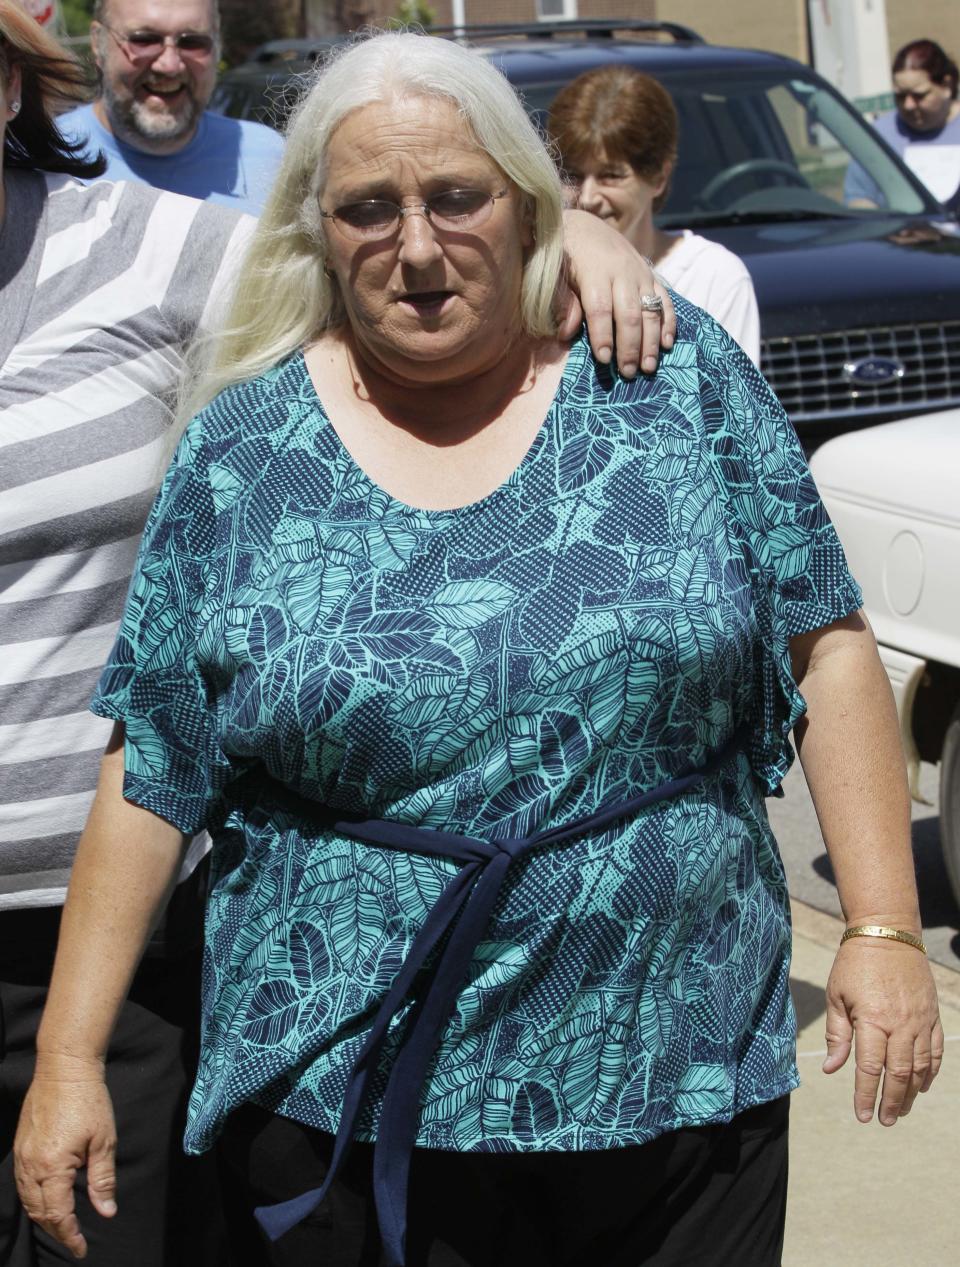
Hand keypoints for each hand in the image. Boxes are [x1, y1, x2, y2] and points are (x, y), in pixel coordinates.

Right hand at [14, 1055, 117, 1258]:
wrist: (65, 1068)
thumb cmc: (89, 1101)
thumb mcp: (104, 1141)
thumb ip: (102, 1180)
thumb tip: (107, 1212)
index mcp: (52, 1167)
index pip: (58, 1214)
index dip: (70, 1235)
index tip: (81, 1249)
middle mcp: (31, 1166)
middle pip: (39, 1212)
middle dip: (57, 1230)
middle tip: (74, 1240)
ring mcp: (22, 1156)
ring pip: (27, 1200)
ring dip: (43, 1217)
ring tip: (63, 1226)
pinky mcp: (21, 1146)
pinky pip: (22, 1183)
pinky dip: (34, 1199)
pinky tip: (47, 1200)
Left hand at [558, 208, 675, 376]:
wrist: (585, 226)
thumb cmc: (565, 256)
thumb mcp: (555, 273)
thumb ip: (561, 301)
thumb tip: (567, 333)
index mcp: (594, 271)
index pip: (600, 308)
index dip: (603, 335)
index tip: (604, 359)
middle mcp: (622, 272)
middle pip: (629, 313)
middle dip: (630, 346)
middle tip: (628, 373)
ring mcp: (640, 274)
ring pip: (651, 310)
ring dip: (652, 341)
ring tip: (648, 367)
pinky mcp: (651, 275)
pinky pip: (665, 301)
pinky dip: (669, 323)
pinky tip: (667, 345)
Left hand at [822, 936, 943, 1124]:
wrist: (887, 933)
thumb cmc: (855, 963)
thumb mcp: (836, 995)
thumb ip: (837, 1034)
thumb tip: (832, 1068)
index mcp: (872, 1019)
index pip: (870, 1068)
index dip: (866, 1095)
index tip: (862, 1116)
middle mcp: (900, 1024)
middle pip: (899, 1074)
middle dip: (891, 1102)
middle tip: (884, 1120)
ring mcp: (920, 1020)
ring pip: (920, 1067)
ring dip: (911, 1093)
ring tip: (901, 1110)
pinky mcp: (932, 1015)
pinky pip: (936, 1051)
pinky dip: (931, 1072)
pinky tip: (922, 1085)